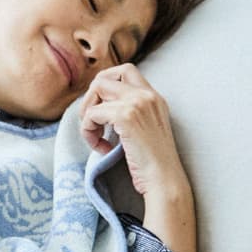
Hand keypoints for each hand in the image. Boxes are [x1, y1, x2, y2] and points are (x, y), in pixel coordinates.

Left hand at [79, 64, 189, 199]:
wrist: (165, 180)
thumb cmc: (152, 164)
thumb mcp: (144, 130)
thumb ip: (130, 113)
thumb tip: (98, 107)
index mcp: (154, 97)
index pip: (125, 70)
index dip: (105, 85)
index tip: (102, 110)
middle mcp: (147, 95)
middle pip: (105, 76)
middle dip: (90, 98)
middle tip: (92, 122)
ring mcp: (137, 103)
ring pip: (95, 90)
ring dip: (87, 116)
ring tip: (95, 138)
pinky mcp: (126, 116)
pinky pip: (91, 114)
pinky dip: (88, 132)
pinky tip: (101, 148)